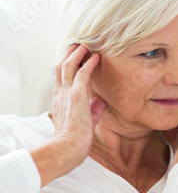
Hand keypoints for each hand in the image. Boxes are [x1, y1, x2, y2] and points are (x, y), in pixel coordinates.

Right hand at [31, 44, 103, 186]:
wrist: (68, 148)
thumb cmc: (76, 140)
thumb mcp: (86, 120)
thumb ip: (93, 109)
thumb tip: (101, 100)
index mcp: (61, 100)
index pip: (60, 79)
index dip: (66, 67)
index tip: (73, 58)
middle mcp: (61, 94)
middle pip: (61, 67)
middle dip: (68, 54)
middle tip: (76, 44)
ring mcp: (68, 93)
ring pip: (68, 66)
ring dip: (77, 54)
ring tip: (85, 45)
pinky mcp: (76, 95)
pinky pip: (82, 74)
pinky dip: (89, 63)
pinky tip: (96, 57)